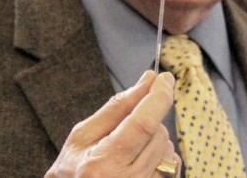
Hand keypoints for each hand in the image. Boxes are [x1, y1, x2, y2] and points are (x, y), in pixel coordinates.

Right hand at [46, 70, 180, 177]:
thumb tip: (146, 82)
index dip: (158, 96)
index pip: (143, 123)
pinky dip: (160, 157)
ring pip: (168, 149)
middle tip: (125, 131)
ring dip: (154, 141)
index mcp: (105, 163)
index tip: (164, 78)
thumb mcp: (83, 136)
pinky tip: (140, 164)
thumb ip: (116, 108)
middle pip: (158, 133)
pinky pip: (172, 166)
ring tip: (128, 153)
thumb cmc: (73, 171)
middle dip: (148, 121)